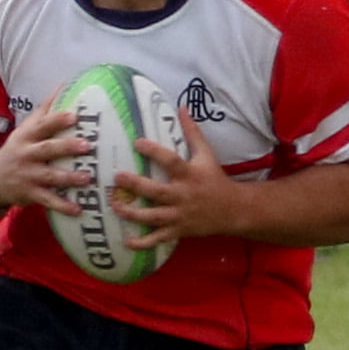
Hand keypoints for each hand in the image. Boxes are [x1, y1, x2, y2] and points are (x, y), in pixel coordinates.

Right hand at [0, 105, 90, 217]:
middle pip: (47, 150)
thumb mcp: (25, 130)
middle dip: (67, 148)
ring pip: (50, 177)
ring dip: (69, 178)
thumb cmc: (16, 150)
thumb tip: (64, 85)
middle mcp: (26, 155)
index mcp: (27, 137)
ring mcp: (28, 176)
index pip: (42, 126)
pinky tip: (78, 209)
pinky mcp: (29, 195)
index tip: (74, 115)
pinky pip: (47, 200)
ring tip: (88, 178)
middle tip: (88, 146)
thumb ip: (44, 110)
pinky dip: (62, 206)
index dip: (57, 120)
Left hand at [114, 106, 237, 247]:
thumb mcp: (206, 154)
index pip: (171, 161)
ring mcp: (180, 215)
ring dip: (133, 214)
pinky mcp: (178, 231)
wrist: (233, 210)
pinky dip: (143, 243)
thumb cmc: (215, 179)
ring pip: (154, 216)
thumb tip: (181, 106)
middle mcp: (183, 195)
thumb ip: (192, 132)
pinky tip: (126, 241)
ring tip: (115, 207)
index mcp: (189, 174)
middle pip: (157, 191)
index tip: (137, 142)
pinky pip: (158, 239)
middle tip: (117, 178)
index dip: (154, 151)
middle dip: (137, 186)